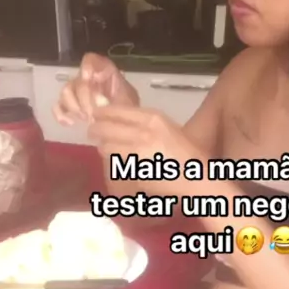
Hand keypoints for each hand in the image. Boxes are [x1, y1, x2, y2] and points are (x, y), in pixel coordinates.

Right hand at [53, 54, 138, 125]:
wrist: (125, 123)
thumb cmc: (128, 108)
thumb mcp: (129, 98)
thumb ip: (118, 90)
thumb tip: (98, 85)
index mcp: (103, 71)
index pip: (90, 59)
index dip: (87, 67)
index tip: (90, 80)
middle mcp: (87, 78)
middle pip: (78, 81)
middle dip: (85, 99)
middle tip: (93, 114)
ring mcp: (76, 91)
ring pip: (66, 92)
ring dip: (74, 107)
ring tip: (87, 119)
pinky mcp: (69, 106)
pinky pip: (58, 106)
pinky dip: (62, 115)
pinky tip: (72, 123)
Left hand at [88, 104, 203, 193]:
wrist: (196, 177)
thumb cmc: (186, 152)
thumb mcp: (168, 128)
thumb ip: (145, 123)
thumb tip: (117, 119)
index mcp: (154, 118)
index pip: (117, 110)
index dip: (103, 112)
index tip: (96, 114)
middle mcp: (144, 132)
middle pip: (106, 126)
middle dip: (96, 129)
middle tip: (92, 131)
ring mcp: (137, 151)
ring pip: (106, 145)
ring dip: (102, 146)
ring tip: (104, 147)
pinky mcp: (134, 170)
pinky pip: (114, 163)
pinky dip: (112, 162)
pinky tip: (116, 162)